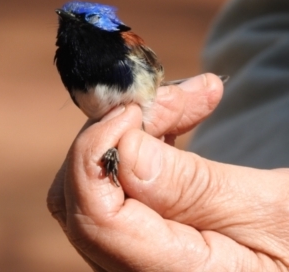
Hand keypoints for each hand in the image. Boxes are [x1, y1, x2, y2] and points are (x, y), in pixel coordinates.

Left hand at [47, 74, 288, 270]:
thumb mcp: (268, 210)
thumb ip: (191, 188)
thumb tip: (123, 150)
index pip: (93, 220)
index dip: (95, 153)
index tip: (132, 109)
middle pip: (82, 196)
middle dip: (121, 132)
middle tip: (178, 96)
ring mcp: (135, 256)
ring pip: (97, 181)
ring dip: (138, 129)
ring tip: (194, 97)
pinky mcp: (142, 233)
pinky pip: (118, 182)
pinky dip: (145, 143)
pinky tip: (181, 119)